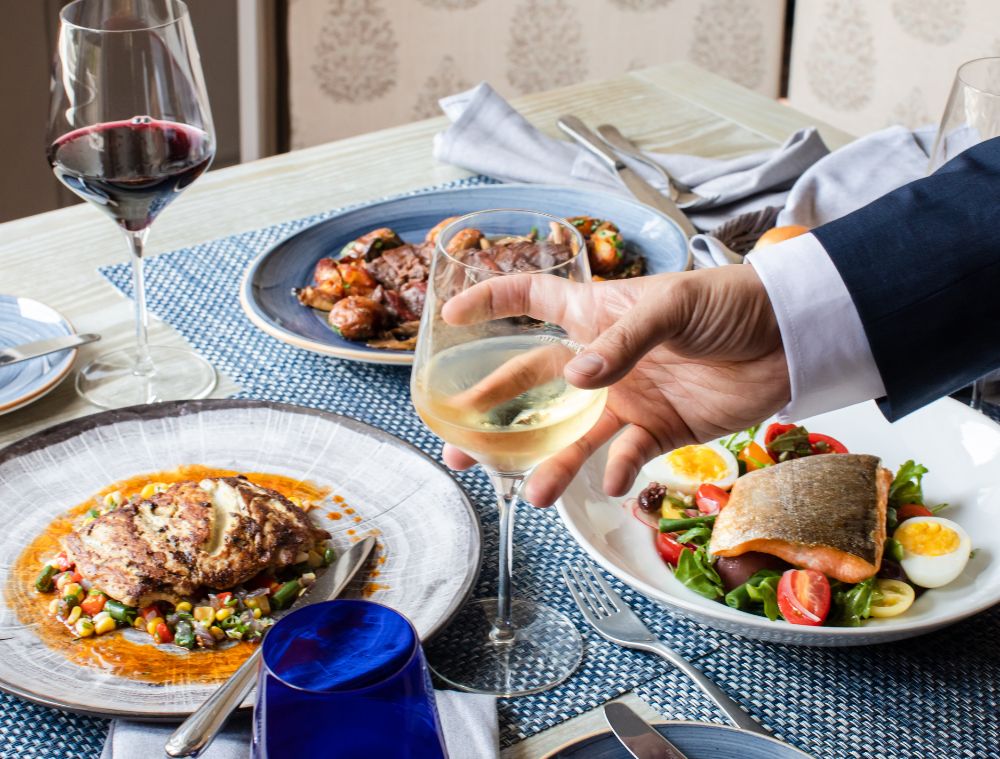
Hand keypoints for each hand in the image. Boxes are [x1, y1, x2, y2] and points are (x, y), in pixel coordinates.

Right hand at [440, 264, 790, 505]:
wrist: (789, 340)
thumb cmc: (728, 302)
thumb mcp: (672, 306)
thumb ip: (623, 341)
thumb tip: (575, 379)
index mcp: (595, 315)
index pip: (530, 298)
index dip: (489, 300)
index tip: (449, 316)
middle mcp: (600, 360)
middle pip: (533, 386)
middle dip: (494, 415)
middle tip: (460, 448)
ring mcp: (627, 398)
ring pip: (575, 436)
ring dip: (552, 464)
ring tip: (531, 494)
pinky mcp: (659, 431)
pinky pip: (627, 455)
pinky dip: (617, 471)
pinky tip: (610, 482)